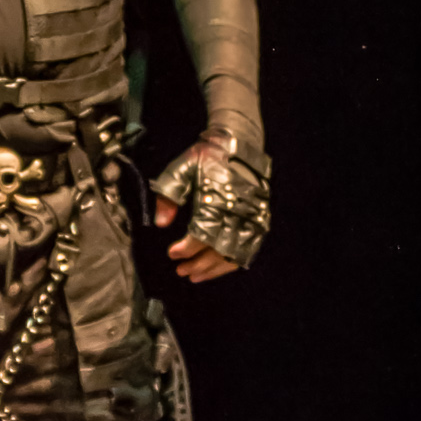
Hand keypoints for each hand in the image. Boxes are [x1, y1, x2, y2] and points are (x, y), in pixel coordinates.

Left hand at [149, 127, 270, 274]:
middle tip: (180, 271)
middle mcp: (236, 213)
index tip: (171, 253)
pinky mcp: (259, 220)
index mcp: (216, 200)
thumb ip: (169, 197)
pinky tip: (217, 268)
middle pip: (218, 250)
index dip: (185, 249)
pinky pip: (247, 249)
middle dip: (197, 264)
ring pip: (233, 254)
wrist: (239, 144)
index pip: (200, 235)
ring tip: (194, 276)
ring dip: (213, 269)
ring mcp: (251, 218)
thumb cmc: (207, 157)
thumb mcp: (181, 170)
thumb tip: (161, 224)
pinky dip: (231, 262)